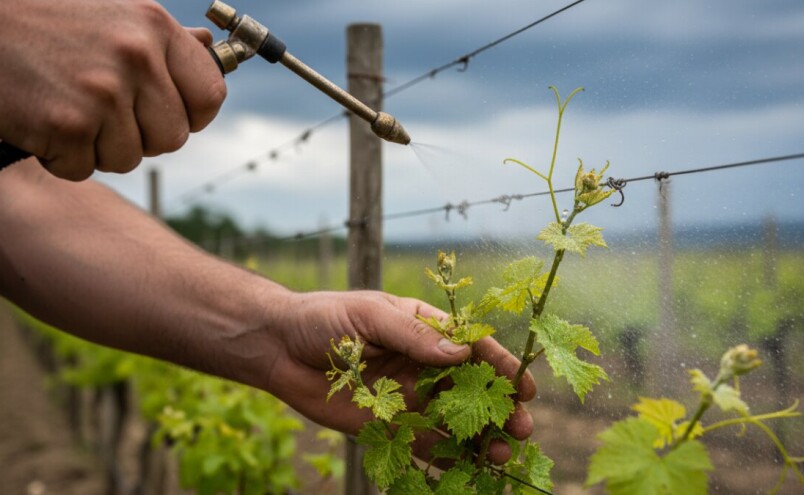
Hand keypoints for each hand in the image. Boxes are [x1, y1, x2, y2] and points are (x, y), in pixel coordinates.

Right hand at [0, 0, 224, 180]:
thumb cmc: (42, 22)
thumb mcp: (113, 16)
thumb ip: (161, 44)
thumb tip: (213, 51)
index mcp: (154, 28)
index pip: (209, 96)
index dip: (189, 115)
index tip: (164, 112)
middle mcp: (136, 58)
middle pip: (172, 138)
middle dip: (139, 136)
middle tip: (100, 111)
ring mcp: (102, 93)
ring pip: (129, 158)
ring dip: (97, 147)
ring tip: (65, 107)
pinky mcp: (66, 126)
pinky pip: (83, 169)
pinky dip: (60, 156)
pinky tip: (40, 120)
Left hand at [266, 290, 536, 464]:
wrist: (279, 346)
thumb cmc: (324, 318)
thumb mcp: (371, 316)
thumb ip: (413, 337)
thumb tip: (460, 355)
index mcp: (424, 330)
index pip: (472, 347)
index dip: (501, 366)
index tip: (525, 386)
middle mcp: (422, 364)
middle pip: (470, 388)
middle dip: (499, 408)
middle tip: (524, 427)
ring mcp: (406, 396)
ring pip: (452, 419)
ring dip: (480, 436)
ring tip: (503, 452)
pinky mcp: (387, 424)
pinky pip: (421, 444)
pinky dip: (445, 457)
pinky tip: (468, 468)